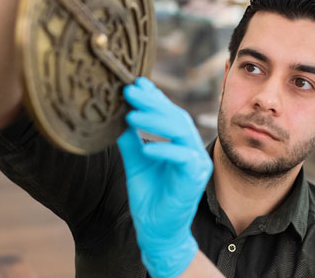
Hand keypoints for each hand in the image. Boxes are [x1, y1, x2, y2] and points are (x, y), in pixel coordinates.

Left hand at [117, 77, 212, 277]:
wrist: (156, 231)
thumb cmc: (149, 197)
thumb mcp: (136, 162)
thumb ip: (131, 140)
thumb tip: (118, 116)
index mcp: (179, 143)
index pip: (168, 114)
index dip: (154, 98)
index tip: (135, 83)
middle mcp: (191, 149)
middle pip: (176, 117)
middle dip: (153, 103)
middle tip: (130, 91)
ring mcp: (196, 162)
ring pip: (181, 132)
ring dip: (156, 121)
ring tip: (131, 115)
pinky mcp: (195, 178)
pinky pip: (183, 158)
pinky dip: (164, 150)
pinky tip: (145, 147)